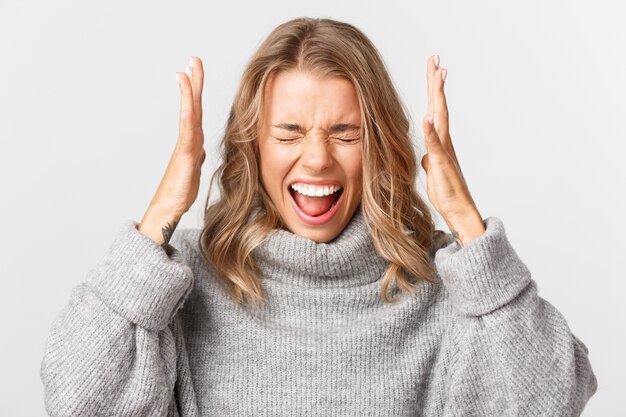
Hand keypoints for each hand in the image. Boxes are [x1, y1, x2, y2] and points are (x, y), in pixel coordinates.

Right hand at [149, 56, 205, 218]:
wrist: (169, 208)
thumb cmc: (179, 189)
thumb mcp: (194, 167)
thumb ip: (196, 153)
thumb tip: (199, 146)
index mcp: (192, 140)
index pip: (197, 109)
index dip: (196, 89)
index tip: (194, 68)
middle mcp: (188, 140)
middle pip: (193, 105)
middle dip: (194, 82)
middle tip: (193, 58)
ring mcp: (185, 148)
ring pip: (189, 117)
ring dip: (188, 95)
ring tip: (185, 74)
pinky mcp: (185, 160)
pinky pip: (187, 138)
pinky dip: (187, 123)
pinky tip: (188, 110)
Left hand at [421, 55, 484, 242]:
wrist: (458, 210)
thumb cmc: (447, 191)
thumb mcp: (433, 170)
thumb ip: (431, 157)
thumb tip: (427, 153)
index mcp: (439, 141)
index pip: (435, 109)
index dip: (433, 89)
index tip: (433, 68)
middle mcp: (444, 141)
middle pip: (439, 105)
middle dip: (436, 81)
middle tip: (435, 58)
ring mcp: (444, 150)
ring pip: (440, 118)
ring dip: (437, 96)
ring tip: (437, 75)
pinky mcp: (442, 163)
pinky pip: (436, 144)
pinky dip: (432, 130)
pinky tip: (428, 116)